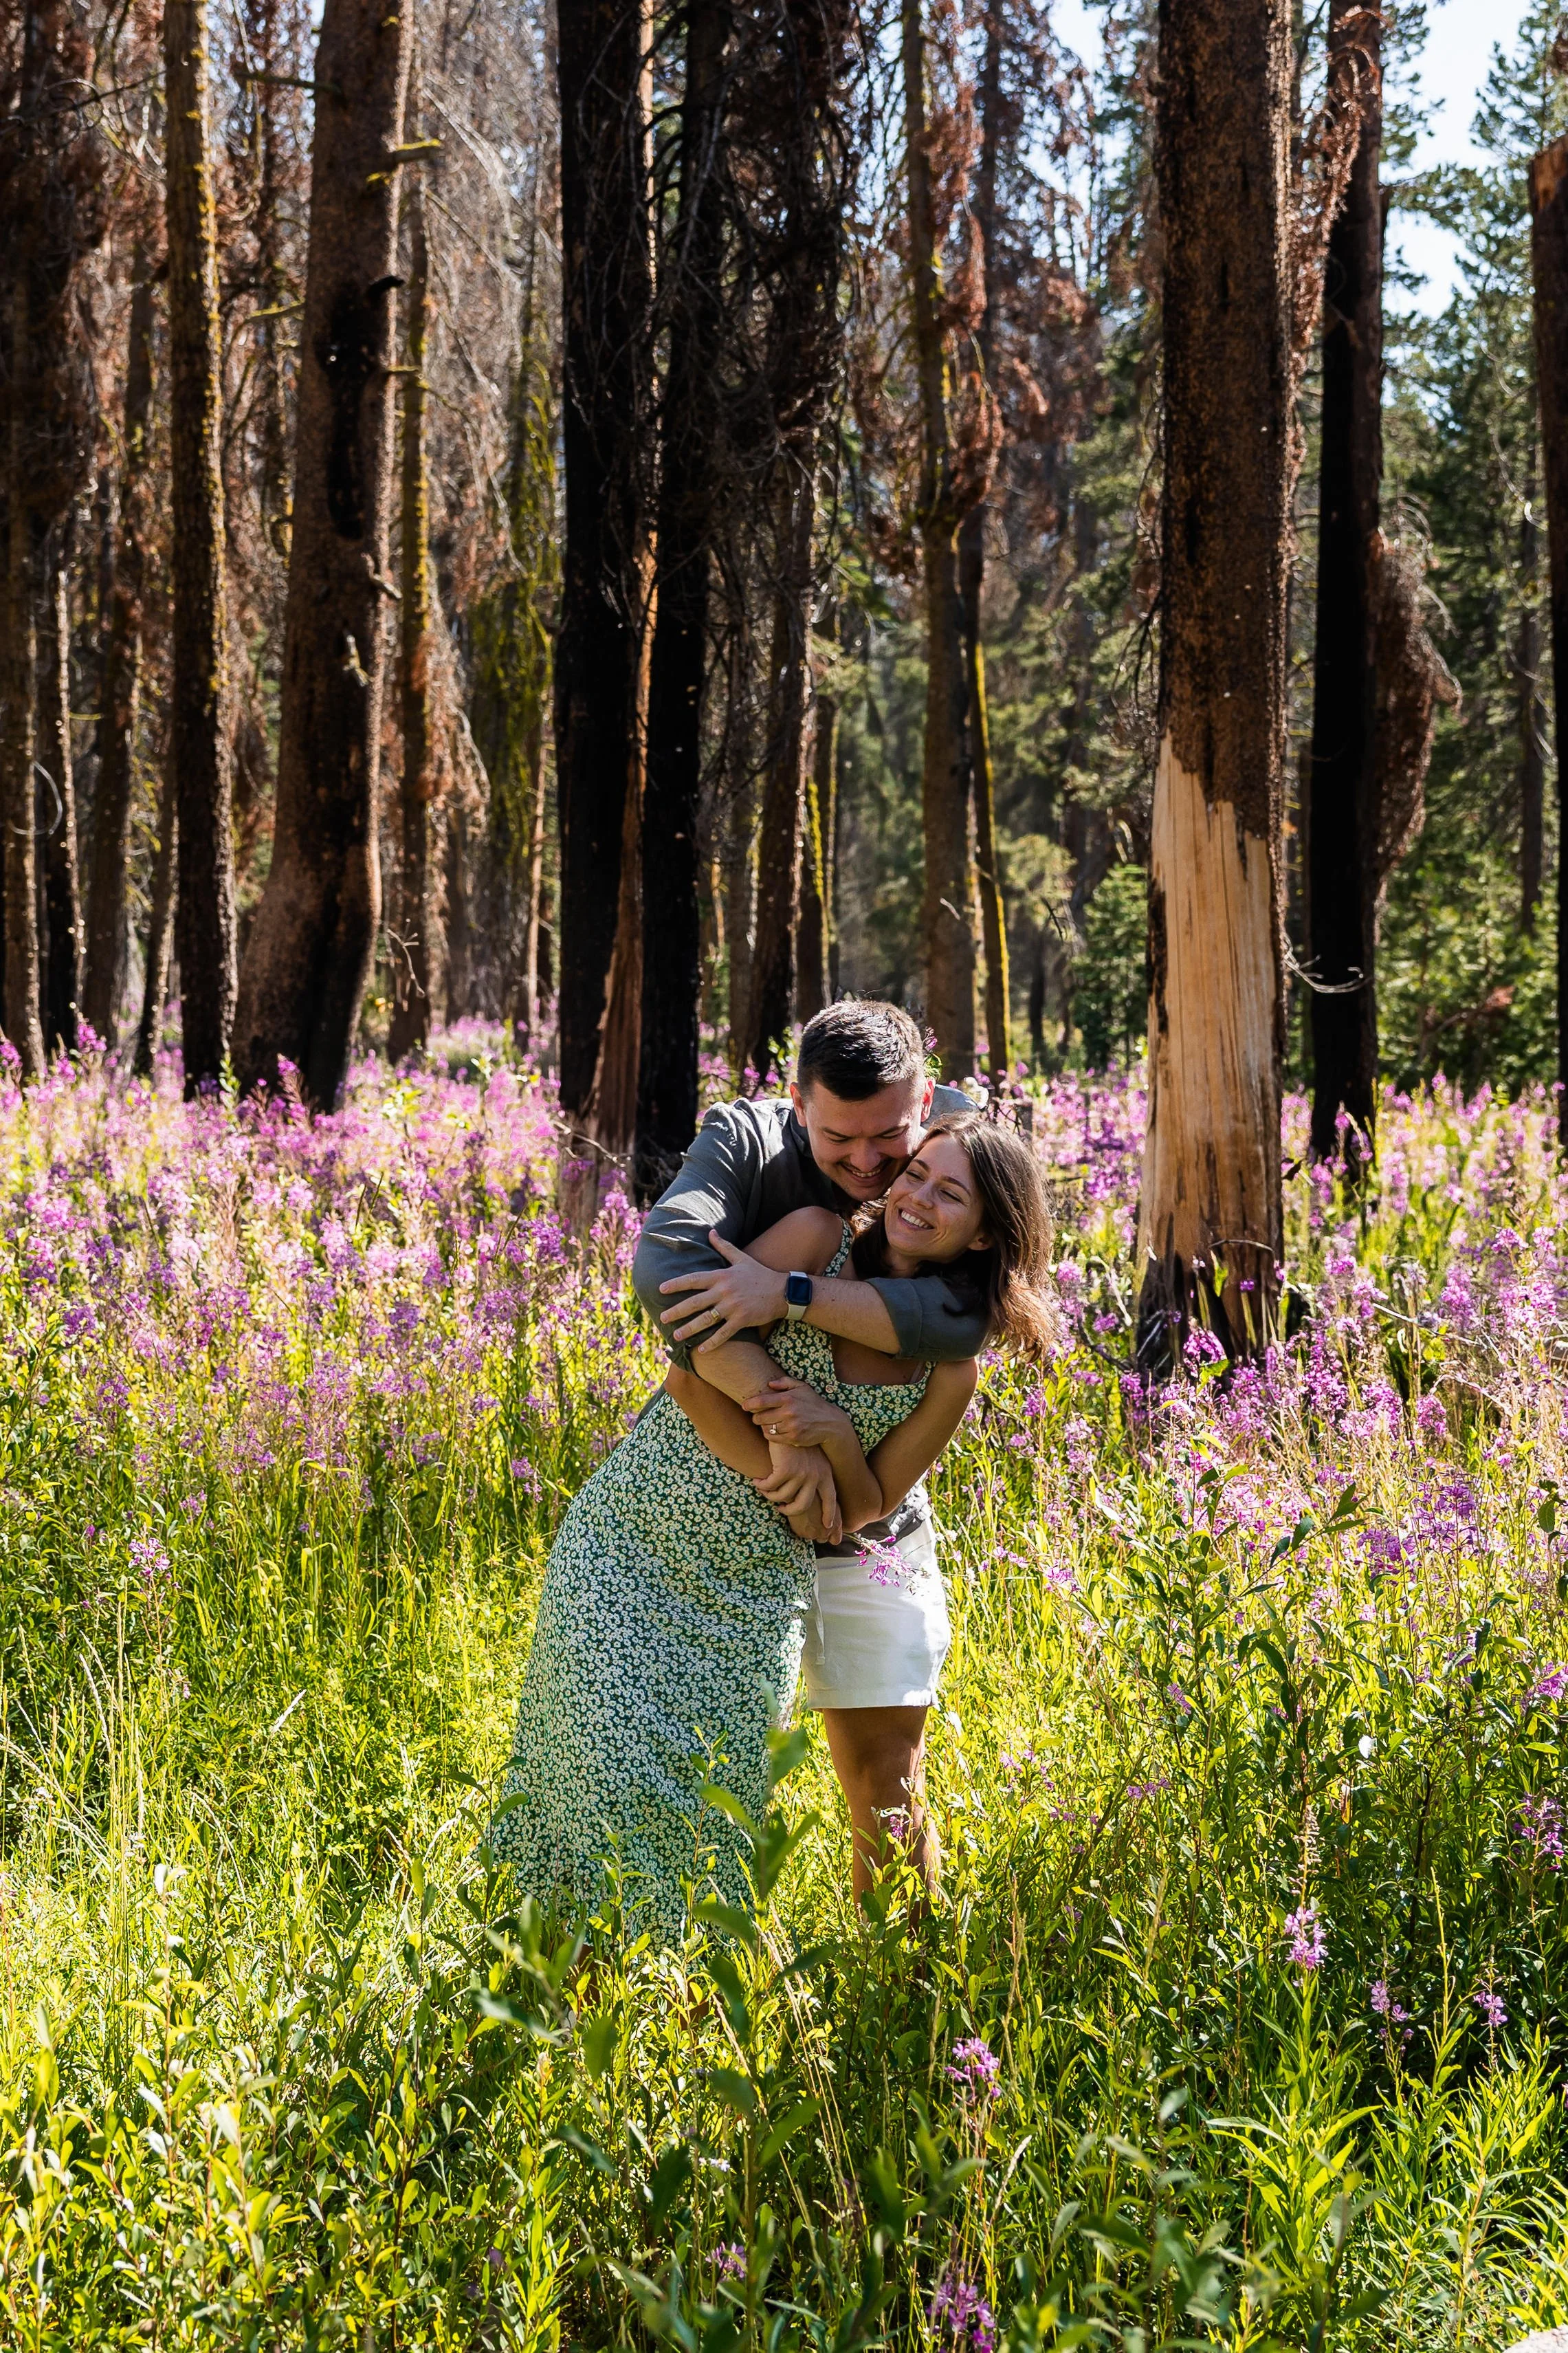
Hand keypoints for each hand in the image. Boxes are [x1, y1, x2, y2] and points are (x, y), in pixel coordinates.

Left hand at [658, 1231, 786, 1348]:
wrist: (783, 1291)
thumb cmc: (760, 1274)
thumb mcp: (742, 1258)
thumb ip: (724, 1247)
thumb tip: (711, 1232)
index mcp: (722, 1276)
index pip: (694, 1279)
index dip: (676, 1284)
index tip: (661, 1289)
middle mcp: (724, 1291)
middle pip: (695, 1302)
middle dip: (677, 1311)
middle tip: (662, 1319)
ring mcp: (733, 1307)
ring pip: (706, 1320)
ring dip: (690, 1329)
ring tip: (676, 1336)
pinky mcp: (742, 1320)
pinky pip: (724, 1333)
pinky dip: (712, 1343)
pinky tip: (701, 1350)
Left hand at [742, 1375, 849, 1451]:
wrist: (830, 1423)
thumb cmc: (813, 1403)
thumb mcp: (802, 1387)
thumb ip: (785, 1382)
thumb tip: (769, 1384)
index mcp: (788, 1398)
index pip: (761, 1401)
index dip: (749, 1404)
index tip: (744, 1406)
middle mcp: (788, 1412)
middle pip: (760, 1417)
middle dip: (755, 1416)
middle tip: (757, 1415)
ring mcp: (791, 1426)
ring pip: (765, 1428)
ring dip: (763, 1426)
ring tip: (765, 1422)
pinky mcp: (793, 1438)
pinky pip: (772, 1438)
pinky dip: (768, 1434)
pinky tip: (772, 1430)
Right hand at [754, 1440, 840, 1543]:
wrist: (785, 1420)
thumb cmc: (795, 1441)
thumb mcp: (810, 1458)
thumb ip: (811, 1475)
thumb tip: (806, 1496)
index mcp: (825, 1472)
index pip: (831, 1498)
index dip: (829, 1513)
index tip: (827, 1526)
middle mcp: (816, 1474)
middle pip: (802, 1505)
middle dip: (789, 1510)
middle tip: (781, 1509)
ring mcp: (801, 1473)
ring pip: (782, 1497)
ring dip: (770, 1495)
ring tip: (764, 1488)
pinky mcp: (785, 1470)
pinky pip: (770, 1487)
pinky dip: (762, 1485)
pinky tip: (758, 1481)